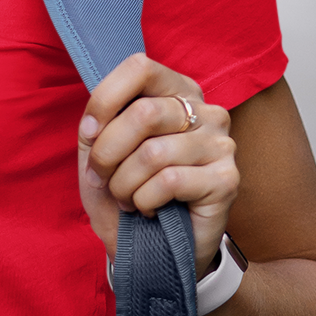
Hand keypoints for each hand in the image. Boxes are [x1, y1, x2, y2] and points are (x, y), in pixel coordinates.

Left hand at [77, 54, 238, 273]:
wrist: (153, 248)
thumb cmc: (128, 192)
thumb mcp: (100, 152)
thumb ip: (98, 124)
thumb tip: (95, 122)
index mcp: (177, 92)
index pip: (140, 67)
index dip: (104, 100)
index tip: (89, 134)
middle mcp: (206, 111)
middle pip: (144, 113)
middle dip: (107, 153)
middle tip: (102, 178)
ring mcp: (221, 144)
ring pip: (153, 153)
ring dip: (124, 184)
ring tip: (127, 198)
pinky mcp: (227, 179)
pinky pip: (169, 181)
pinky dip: (145, 201)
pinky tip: (150, 209)